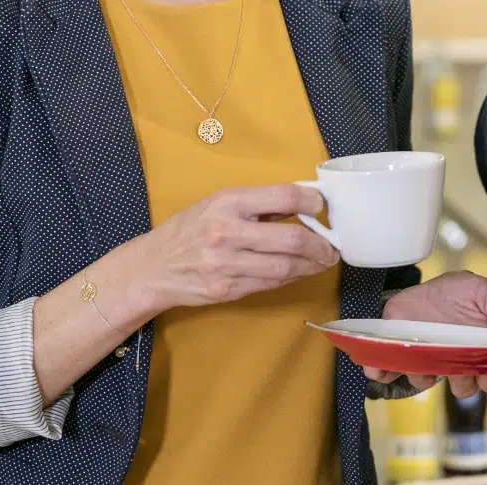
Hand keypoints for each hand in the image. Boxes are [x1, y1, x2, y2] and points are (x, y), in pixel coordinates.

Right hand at [118, 184, 337, 318]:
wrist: (152, 267)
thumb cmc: (188, 229)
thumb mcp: (217, 202)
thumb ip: (257, 203)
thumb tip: (302, 201)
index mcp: (227, 202)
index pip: (284, 196)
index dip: (312, 201)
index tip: (322, 205)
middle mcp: (227, 232)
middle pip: (291, 238)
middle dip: (321, 244)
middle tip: (333, 246)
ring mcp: (227, 264)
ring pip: (285, 267)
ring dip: (312, 265)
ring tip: (324, 260)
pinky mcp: (228, 290)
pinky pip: (271, 283)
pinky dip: (292, 277)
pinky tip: (300, 271)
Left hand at [370, 273, 486, 396]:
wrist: (424, 286)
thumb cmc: (459, 292)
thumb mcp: (484, 291)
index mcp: (479, 352)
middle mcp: (454, 363)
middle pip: (463, 388)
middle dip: (462, 383)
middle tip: (457, 367)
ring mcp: (426, 361)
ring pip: (425, 382)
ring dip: (422, 374)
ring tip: (418, 356)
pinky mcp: (400, 354)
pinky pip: (387, 372)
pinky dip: (381, 371)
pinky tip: (377, 365)